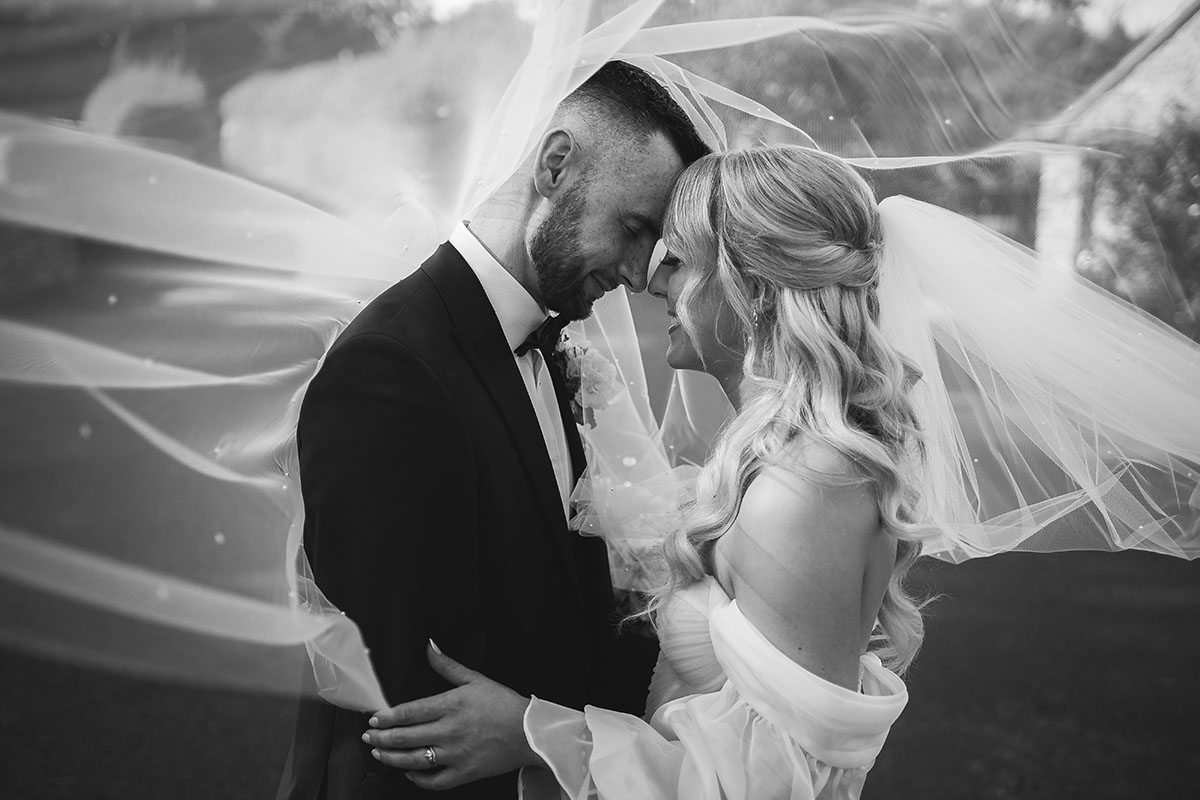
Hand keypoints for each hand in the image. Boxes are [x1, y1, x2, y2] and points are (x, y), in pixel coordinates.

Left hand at [363, 641, 543, 790]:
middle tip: (368, 736)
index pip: (409, 712)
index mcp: (451, 705)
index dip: (387, 717)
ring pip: (413, 760)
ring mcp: (456, 754)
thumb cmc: (504, 704)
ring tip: (379, 753)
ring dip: (391, 757)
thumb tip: (430, 647)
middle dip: (381, 737)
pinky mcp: (464, 773)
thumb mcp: (476, 679)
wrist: (529, 732)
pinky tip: (410, 772)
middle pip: (405, 737)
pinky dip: (418, 779)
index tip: (374, 718)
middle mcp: (449, 731)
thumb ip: (448, 665)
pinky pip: (434, 781)